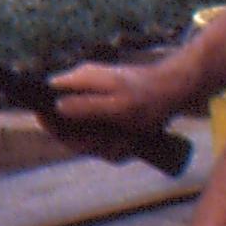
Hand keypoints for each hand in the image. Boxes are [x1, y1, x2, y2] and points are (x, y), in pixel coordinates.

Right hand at [41, 55, 192, 147]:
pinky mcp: (106, 113)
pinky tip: (133, 141)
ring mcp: (94, 101)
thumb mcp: (117, 106)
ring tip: (129, 140)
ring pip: (87, 136)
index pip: (47, 103)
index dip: (54, 126)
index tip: (76, 139)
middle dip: (90, 142)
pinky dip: (117, 144)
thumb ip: (86, 107)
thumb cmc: (149, 97)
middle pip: (68, 128)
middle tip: (114, 141)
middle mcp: (82, 89)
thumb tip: (55, 108)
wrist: (177, 91)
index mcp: (80, 80)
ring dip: (107, 145)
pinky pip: (102, 137)